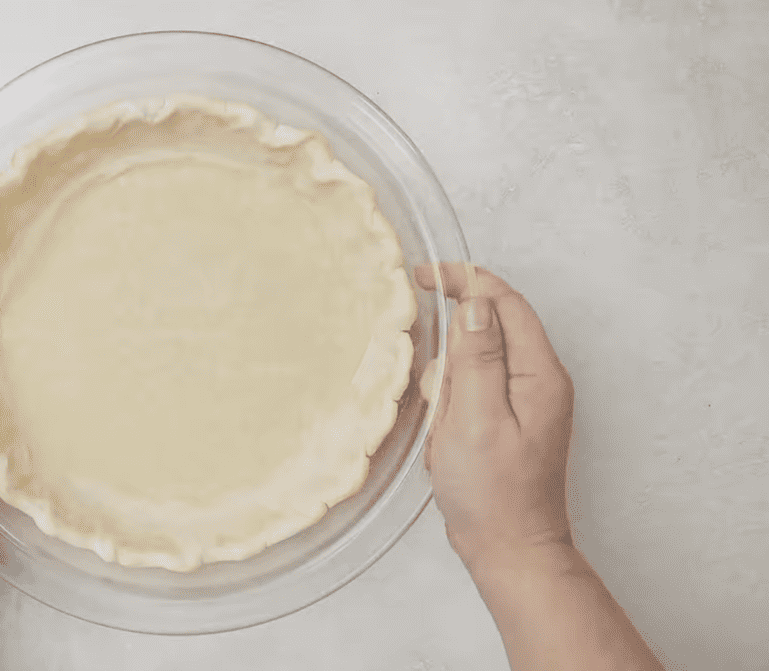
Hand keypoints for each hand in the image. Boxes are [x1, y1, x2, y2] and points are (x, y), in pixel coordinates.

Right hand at [415, 264, 574, 573]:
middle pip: (485, 332)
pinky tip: (449, 444)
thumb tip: (474, 304)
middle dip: (450, 360)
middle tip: (439, 403)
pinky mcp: (508, 418)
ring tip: (448, 435)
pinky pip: (470, 392)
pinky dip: (450, 410)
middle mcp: (539, 380)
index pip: (502, 302)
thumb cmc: (493, 495)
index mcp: (538, 373)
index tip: (423, 275)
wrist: (509, 549)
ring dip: (447, 392)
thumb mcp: (475, 419)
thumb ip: (476, 357)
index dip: (464, 281)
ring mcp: (525, 400)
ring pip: (471, 364)